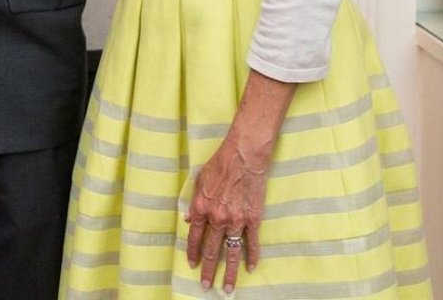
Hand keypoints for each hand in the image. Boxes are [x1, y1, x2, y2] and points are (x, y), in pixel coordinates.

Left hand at [185, 138, 266, 293]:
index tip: (192, 265)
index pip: (195, 237)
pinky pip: (252, 243)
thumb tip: (189, 221)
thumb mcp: (199, 180)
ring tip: (226, 289)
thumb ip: (194, 202)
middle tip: (206, 286)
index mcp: (202, 207)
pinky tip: (251, 268)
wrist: (243, 156)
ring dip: (229, 273)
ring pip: (232, 252)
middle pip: (212, 250)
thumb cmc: (219, 164)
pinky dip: (252, 256)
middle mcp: (218, 218)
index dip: (193, 252)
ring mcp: (236, 220)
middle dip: (208, 270)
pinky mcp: (253, 219)